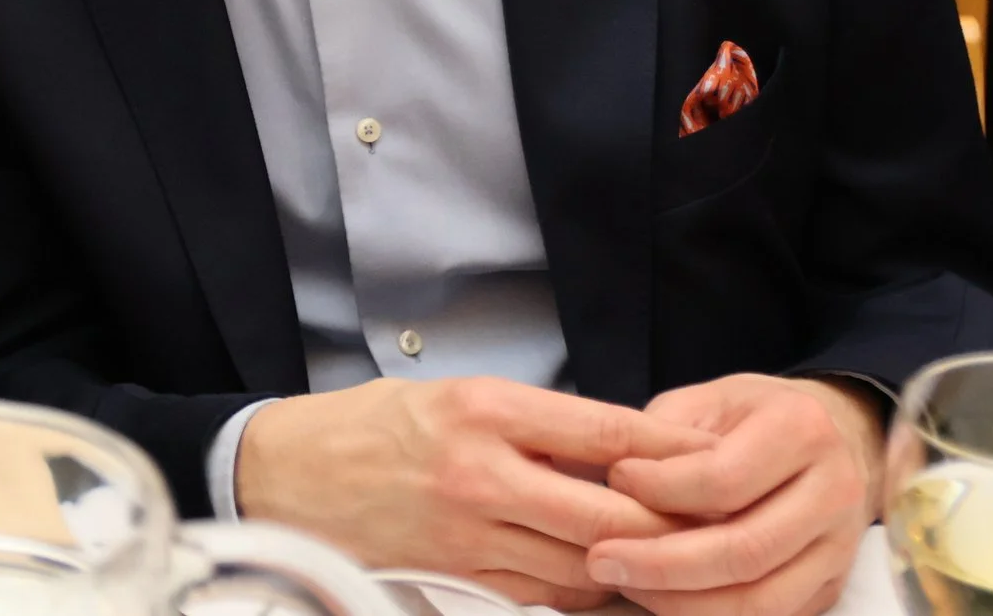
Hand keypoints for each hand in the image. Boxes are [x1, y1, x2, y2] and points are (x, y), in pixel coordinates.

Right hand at [236, 377, 718, 609]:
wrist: (283, 474)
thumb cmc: (367, 428)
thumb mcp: (446, 396)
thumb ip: (527, 423)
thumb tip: (612, 447)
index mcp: (482, 410)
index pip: (605, 434)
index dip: (670, 453)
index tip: (709, 460)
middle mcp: (479, 473)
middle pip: (609, 518)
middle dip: (666, 530)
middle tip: (706, 529)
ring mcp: (466, 535)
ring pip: (582, 570)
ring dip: (624, 569)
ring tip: (657, 559)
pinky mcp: (454, 579)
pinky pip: (539, 598)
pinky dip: (574, 592)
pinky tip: (589, 579)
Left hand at [590, 375, 882, 615]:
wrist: (832, 435)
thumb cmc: (753, 416)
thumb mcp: (706, 400)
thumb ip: (663, 437)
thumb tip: (607, 482)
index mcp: (801, 429)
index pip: (725, 479)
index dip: (660, 489)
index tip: (615, 479)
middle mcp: (834, 491)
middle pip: (745, 550)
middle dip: (663, 563)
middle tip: (602, 559)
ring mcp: (839, 547)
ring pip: (762, 599)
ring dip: (683, 602)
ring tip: (626, 583)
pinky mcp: (831, 586)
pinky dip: (711, 614)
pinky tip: (663, 598)